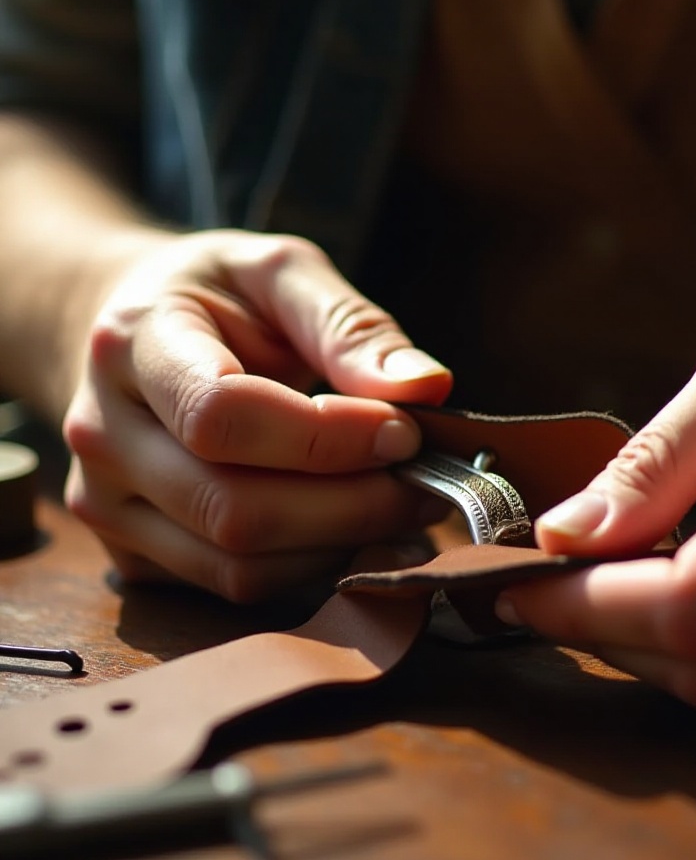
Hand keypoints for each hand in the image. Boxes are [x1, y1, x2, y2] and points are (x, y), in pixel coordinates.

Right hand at [63, 229, 452, 600]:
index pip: (222, 416)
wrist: (134, 338)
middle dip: (354, 504)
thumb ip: (350, 326)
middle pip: (234, 508)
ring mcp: (108, 504)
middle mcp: (104, 434)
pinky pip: (235, 586)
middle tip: (428, 478)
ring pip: (238, 564)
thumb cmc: (219, 298)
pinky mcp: (134, 553)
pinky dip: (313, 569)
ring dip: (343, 545)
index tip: (405, 430)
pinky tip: (357, 529)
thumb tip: (427, 388)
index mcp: (133, 343)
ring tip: (404, 503)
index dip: (327, 438)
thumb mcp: (282, 273)